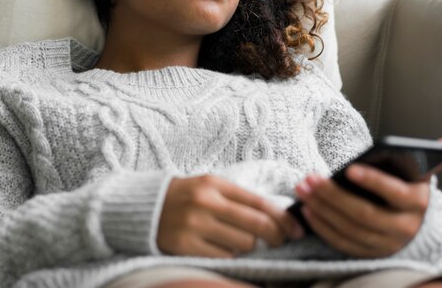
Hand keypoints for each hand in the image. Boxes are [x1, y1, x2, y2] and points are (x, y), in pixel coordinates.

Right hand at [157, 174, 303, 257]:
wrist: (144, 206)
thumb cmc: (186, 196)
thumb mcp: (210, 187)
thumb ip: (239, 198)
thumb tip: (277, 217)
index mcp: (214, 184)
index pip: (259, 202)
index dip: (283, 218)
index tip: (296, 229)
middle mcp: (205, 202)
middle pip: (256, 225)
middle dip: (275, 235)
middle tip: (281, 240)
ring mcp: (194, 225)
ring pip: (243, 245)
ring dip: (249, 247)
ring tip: (242, 241)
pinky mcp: (185, 247)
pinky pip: (223, 258)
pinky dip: (229, 256)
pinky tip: (223, 249)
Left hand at [294, 136, 441, 257]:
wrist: (412, 222)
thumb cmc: (406, 188)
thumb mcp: (418, 174)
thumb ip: (428, 156)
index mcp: (417, 203)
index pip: (394, 193)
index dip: (373, 181)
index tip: (349, 168)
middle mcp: (403, 227)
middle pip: (363, 213)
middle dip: (333, 194)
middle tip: (309, 178)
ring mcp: (385, 244)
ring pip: (349, 228)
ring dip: (322, 208)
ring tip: (303, 189)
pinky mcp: (368, 253)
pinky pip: (342, 243)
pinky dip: (322, 227)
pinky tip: (307, 210)